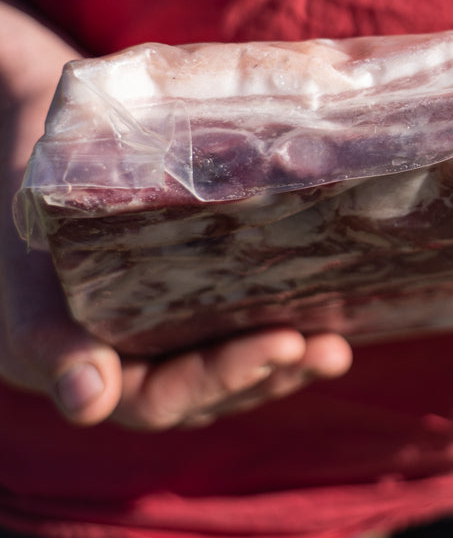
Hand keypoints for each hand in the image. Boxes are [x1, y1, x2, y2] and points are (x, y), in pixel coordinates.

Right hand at [0, 3, 351, 428]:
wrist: (36, 135)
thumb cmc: (23, 187)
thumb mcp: (23, 258)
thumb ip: (44, 332)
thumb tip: (90, 402)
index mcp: (76, 360)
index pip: (156, 397)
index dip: (220, 378)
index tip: (281, 344)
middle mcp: (120, 359)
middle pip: (203, 392)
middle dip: (266, 372)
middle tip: (325, 348)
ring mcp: (155, 332)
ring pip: (225, 373)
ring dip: (285, 365)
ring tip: (336, 349)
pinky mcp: (184, 298)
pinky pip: (234, 332)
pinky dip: (280, 334)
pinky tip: (329, 323)